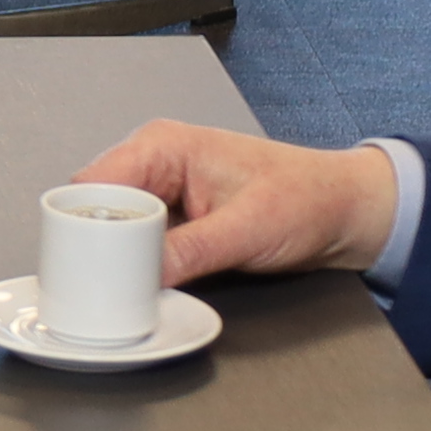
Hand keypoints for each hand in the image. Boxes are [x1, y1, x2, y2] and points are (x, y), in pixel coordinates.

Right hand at [70, 120, 401, 286]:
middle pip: (96, 209)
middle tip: (112, 283)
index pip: (96, 184)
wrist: (343, 212)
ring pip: (113, 230)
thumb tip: (141, 276)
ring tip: (132, 284)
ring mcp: (163, 192)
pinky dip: (139, 264)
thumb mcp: (248, 229)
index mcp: (165, 146)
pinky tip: (149, 281)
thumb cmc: (308, 197)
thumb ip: (190, 252)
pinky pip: (137, 243)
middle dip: (101, 248)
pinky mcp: (173, 220)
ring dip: (121, 259)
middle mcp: (156, 164)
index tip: (94, 264)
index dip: (86, 226)